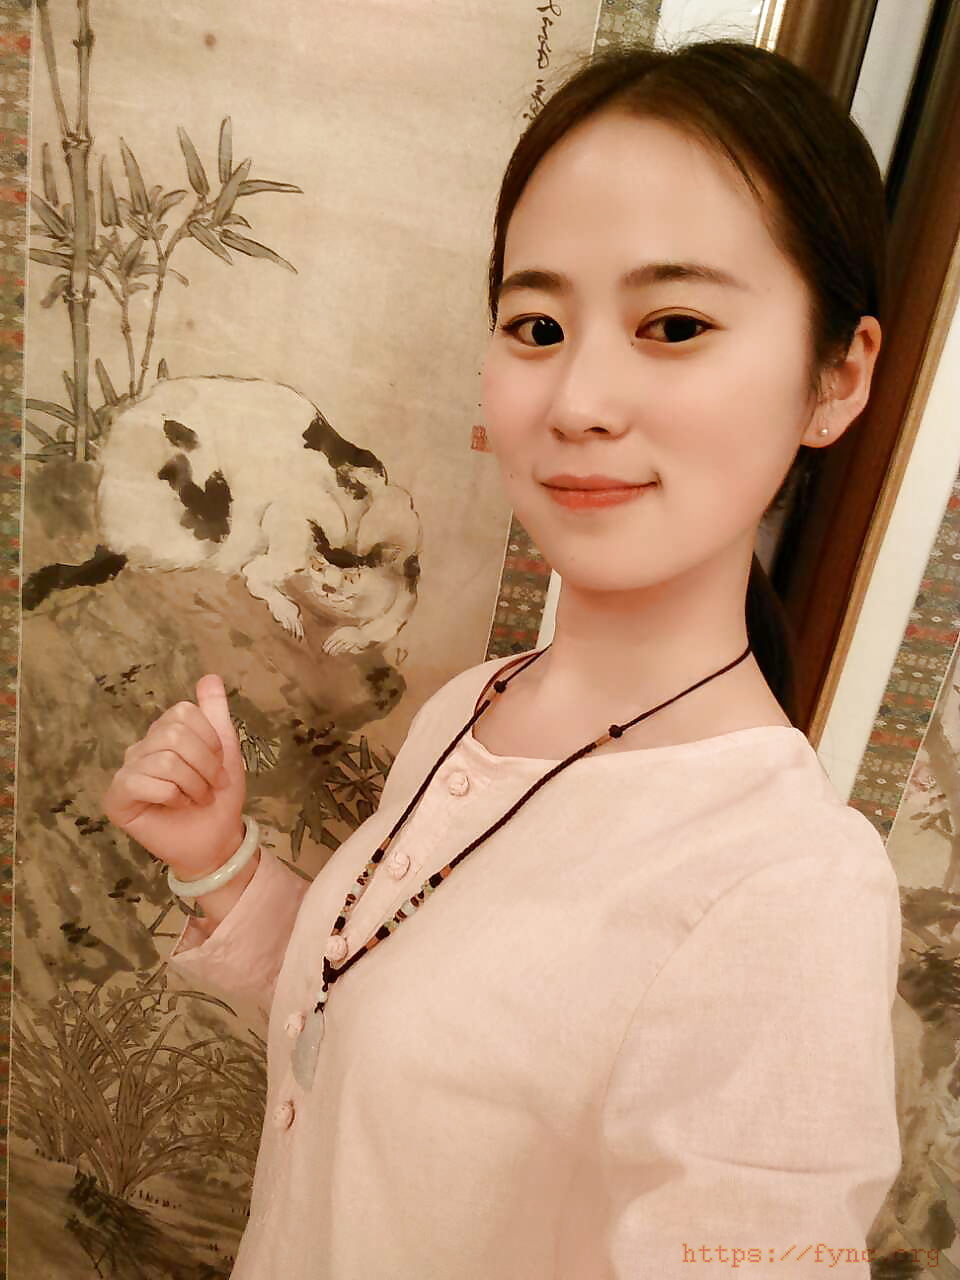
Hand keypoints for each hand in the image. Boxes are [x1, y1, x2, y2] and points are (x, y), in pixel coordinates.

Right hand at [102, 675, 247, 879]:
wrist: (216, 839)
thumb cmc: (218, 796)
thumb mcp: (225, 748)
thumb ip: (215, 711)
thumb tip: (209, 676)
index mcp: (163, 733)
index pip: (183, 713)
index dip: (209, 740)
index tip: (219, 765)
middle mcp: (141, 748)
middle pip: (175, 735)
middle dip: (205, 765)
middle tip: (211, 786)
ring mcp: (126, 772)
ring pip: (165, 760)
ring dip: (193, 784)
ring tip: (198, 798)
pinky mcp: (116, 798)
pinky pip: (142, 782)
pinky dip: (172, 796)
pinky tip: (178, 806)